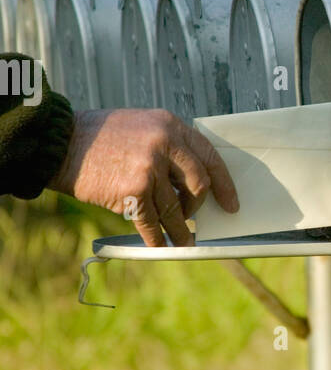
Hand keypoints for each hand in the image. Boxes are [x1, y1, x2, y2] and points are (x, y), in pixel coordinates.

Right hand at [49, 108, 238, 246]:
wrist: (61, 143)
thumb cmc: (98, 137)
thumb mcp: (141, 126)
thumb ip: (167, 146)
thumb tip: (188, 180)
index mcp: (170, 125)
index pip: (209, 156)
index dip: (223, 183)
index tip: (230, 202)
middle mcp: (164, 144)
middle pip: (198, 185)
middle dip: (198, 207)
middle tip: (193, 218)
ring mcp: (150, 167)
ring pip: (176, 209)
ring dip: (179, 229)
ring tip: (182, 240)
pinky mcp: (134, 190)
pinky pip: (152, 222)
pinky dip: (157, 237)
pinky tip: (158, 244)